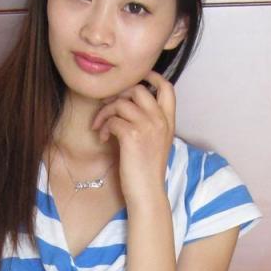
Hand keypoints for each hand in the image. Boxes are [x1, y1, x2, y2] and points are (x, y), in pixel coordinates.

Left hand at [92, 71, 174, 207]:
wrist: (147, 193)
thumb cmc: (147, 171)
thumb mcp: (155, 143)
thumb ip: (150, 123)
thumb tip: (127, 106)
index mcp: (168, 121)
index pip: (167, 87)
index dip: (151, 77)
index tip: (136, 80)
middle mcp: (160, 120)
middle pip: (138, 90)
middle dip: (119, 96)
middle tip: (109, 109)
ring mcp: (148, 127)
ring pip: (121, 103)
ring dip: (106, 112)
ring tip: (102, 127)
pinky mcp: (132, 136)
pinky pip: (113, 119)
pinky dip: (104, 126)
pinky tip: (103, 138)